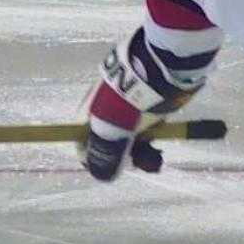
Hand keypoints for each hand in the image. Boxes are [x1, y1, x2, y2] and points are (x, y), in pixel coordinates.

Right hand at [79, 28, 197, 180]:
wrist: (162, 67)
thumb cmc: (132, 100)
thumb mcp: (114, 129)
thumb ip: (106, 154)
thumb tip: (102, 176)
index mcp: (90, 112)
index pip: (81, 142)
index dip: (94, 159)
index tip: (110, 169)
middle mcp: (105, 108)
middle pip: (108, 141)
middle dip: (123, 156)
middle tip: (142, 162)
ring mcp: (125, 105)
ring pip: (128, 135)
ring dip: (140, 150)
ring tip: (155, 158)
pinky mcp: (144, 102)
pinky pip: (143, 126)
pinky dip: (150, 138)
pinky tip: (159, 144)